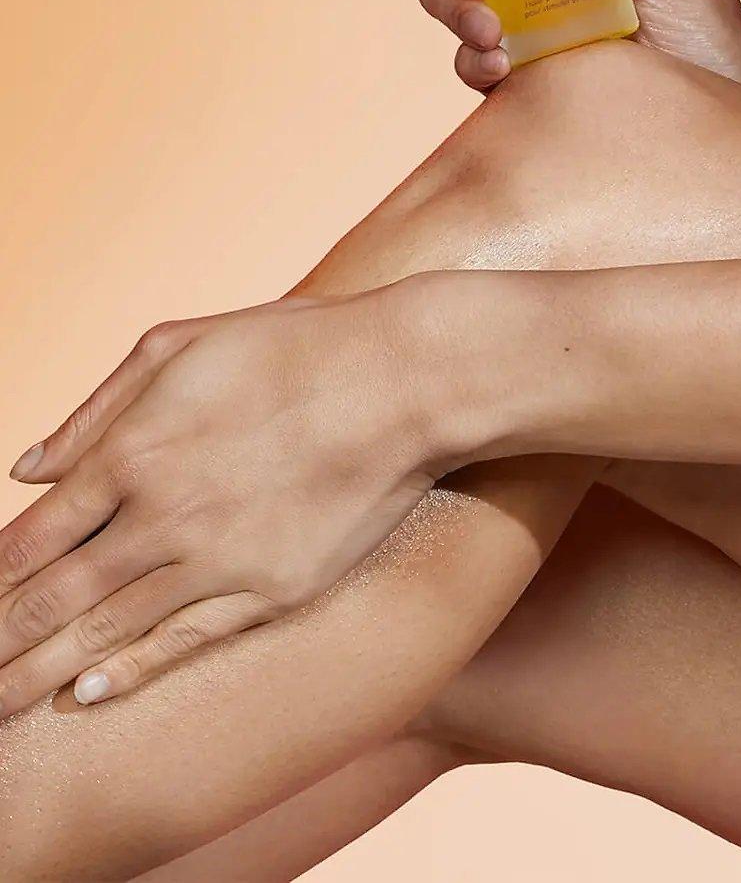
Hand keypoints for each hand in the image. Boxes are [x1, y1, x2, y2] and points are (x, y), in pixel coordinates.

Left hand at [0, 283, 450, 712]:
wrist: (404, 379)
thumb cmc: (292, 346)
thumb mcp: (180, 345)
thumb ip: (96, 411)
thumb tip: (26, 470)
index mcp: (133, 451)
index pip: (31, 540)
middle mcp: (163, 516)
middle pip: (53, 602)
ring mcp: (217, 561)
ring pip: (106, 635)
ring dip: (39, 677)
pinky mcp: (271, 591)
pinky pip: (183, 642)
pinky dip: (130, 672)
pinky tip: (88, 692)